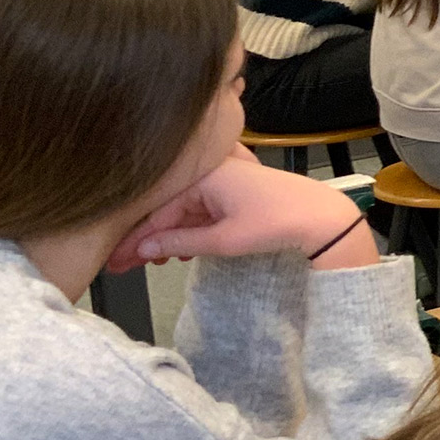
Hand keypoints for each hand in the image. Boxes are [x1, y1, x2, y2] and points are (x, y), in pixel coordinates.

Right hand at [107, 149, 375, 271]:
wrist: (324, 218)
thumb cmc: (275, 224)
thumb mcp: (223, 240)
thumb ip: (179, 244)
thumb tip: (143, 251)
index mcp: (202, 176)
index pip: (156, 213)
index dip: (134, 241)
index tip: (115, 263)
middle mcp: (209, 172)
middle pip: (167, 209)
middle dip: (146, 240)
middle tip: (124, 267)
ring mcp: (224, 179)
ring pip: (184, 211)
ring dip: (169, 237)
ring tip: (154, 265)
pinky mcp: (237, 190)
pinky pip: (203, 210)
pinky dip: (191, 230)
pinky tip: (183, 252)